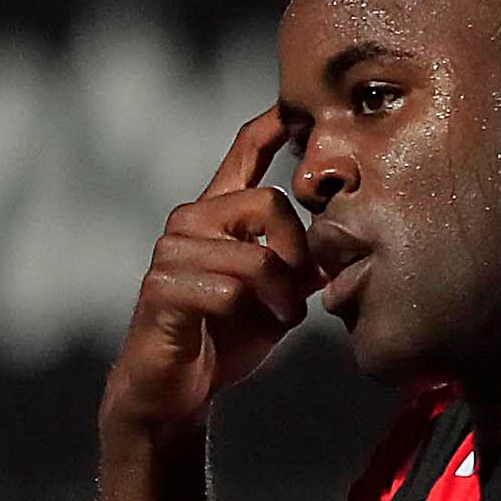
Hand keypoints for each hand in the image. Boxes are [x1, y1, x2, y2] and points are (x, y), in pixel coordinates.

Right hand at [102, 106, 315, 434]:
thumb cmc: (220, 339)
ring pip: (255, 256)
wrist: (174, 390)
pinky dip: (254, 315)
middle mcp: (189, 222)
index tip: (295, 110)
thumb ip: (299, 266)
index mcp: (216, 216)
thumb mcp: (275, 297)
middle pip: (268, 204)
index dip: (270, 129)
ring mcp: (172, 253)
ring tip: (282, 316)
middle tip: (301, 290)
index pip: (242, 156)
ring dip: (280, 295)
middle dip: (298, 252)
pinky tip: (257, 327)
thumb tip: (339, 245)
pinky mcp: (162, 289)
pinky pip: (230, 291)